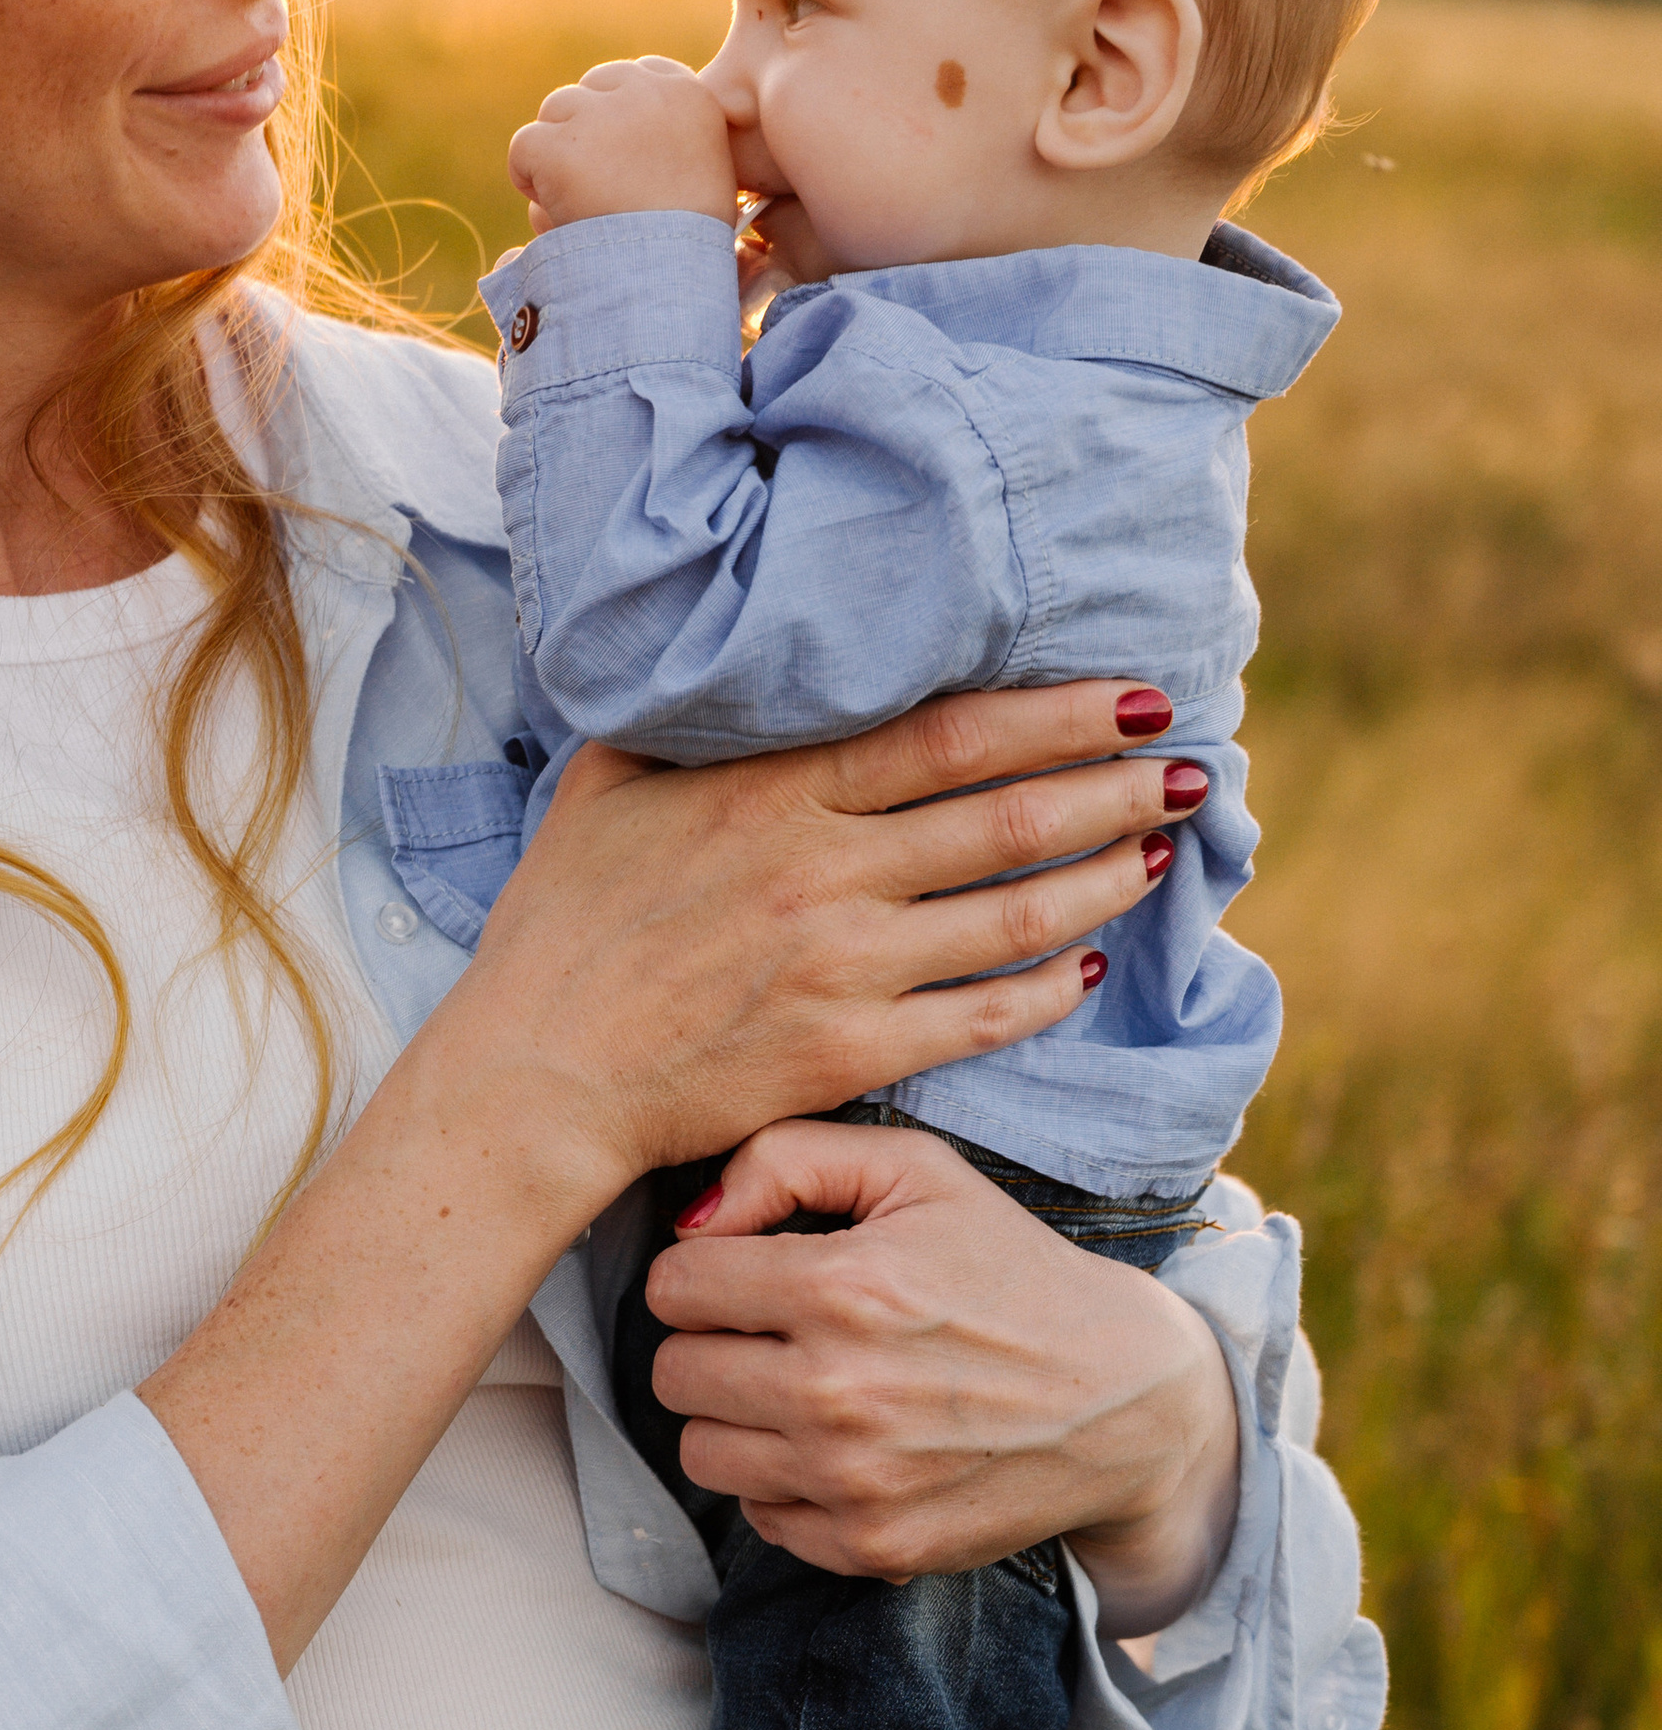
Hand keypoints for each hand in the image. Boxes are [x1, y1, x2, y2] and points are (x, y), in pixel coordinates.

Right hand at [148, 680, 1208, 1674]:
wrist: (540, 1074)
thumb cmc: (562, 927)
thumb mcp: (606, 787)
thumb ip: (684, 722)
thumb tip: (724, 655)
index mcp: (771, 792)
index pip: (948, 734)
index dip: (1052, 712)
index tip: (1128, 693)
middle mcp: (822, 870)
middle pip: (1005, 814)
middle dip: (1113, 783)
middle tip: (1189, 763)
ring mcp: (843, 965)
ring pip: (1013, 913)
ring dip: (1104, 876)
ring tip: (1162, 851)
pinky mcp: (849, 1052)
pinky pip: (980, 1015)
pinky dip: (1046, 986)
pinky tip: (1088, 965)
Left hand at [509, 56, 737, 234]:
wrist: (671, 273)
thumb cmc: (691, 245)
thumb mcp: (706, 180)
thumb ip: (670, 145)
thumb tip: (619, 148)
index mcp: (690, 96)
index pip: (642, 72)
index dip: (618, 112)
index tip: (619, 152)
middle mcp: (644, 92)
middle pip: (591, 89)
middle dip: (585, 131)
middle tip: (595, 185)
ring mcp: (598, 115)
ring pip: (555, 113)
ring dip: (558, 154)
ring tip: (577, 204)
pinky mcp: (558, 145)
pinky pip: (524, 146)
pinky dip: (526, 177)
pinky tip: (551, 210)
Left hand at [642, 1117, 1241, 1633]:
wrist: (1123, 1397)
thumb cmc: (1011, 1270)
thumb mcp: (919, 1172)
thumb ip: (787, 1158)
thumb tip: (690, 1221)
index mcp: (838, 1288)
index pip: (674, 1287)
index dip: (705, 1273)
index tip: (747, 1276)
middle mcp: (834, 1391)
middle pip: (673, 1374)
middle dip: (712, 1344)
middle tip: (772, 1333)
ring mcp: (850, 1480)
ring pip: (700, 1452)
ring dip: (736, 1419)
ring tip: (801, 1388)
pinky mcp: (870, 1546)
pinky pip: (759, 1516)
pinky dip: (784, 1483)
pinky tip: (842, 1446)